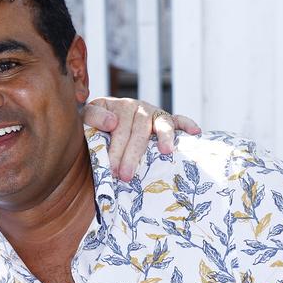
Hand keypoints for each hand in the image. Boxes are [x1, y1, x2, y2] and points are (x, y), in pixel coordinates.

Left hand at [82, 97, 201, 180]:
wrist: (102, 120)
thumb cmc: (95, 125)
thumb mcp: (86, 118)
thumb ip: (93, 118)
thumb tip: (112, 122)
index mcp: (118, 106)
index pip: (119, 128)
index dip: (116, 149)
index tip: (113, 168)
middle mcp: (137, 107)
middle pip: (138, 130)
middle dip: (132, 154)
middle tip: (126, 176)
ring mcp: (153, 112)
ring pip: (160, 123)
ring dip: (164, 137)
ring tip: (165, 151)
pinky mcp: (164, 118)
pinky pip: (178, 119)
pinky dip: (187, 124)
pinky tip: (195, 132)